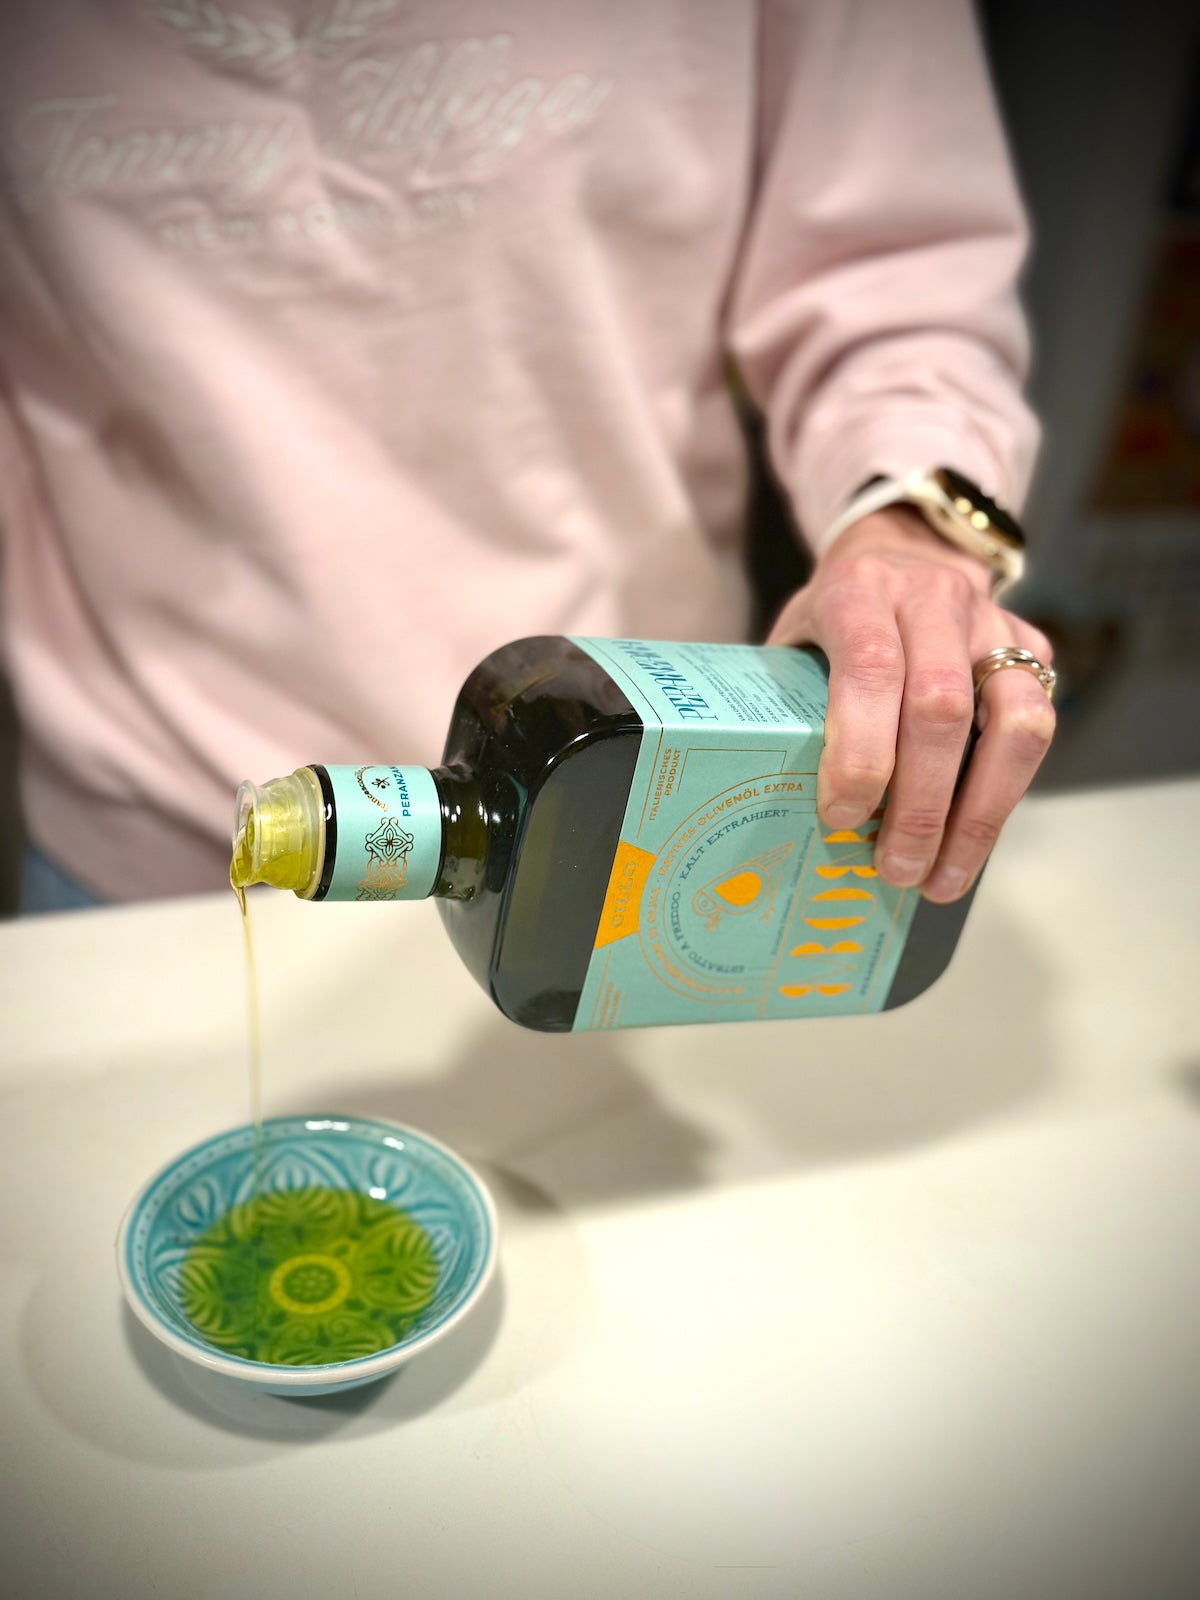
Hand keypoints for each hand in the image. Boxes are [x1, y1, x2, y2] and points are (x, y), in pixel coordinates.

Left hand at [766, 508, 1054, 900]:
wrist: (904, 551)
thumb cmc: (834, 617)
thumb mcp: (794, 638)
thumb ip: (787, 701)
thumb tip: (767, 808)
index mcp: (859, 591)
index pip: (870, 669)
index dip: (860, 752)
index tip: (840, 818)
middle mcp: (933, 599)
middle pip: (941, 708)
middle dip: (920, 804)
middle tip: (894, 870)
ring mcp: (993, 621)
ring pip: (1016, 721)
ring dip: (981, 813)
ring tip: (944, 876)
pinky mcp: (1034, 646)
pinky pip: (1036, 727)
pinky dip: (1003, 796)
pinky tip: (970, 840)